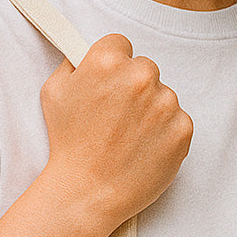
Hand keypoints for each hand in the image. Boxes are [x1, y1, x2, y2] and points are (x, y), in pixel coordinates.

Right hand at [40, 34, 193, 228]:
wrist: (87, 192)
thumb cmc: (68, 145)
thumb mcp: (54, 92)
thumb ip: (73, 64)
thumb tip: (85, 54)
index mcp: (107, 61)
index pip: (121, 44)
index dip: (112, 65)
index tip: (108, 83)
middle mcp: (140, 77)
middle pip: (144, 68)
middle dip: (133, 86)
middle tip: (116, 115)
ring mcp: (165, 103)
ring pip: (162, 95)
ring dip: (150, 110)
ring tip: (127, 136)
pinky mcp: (182, 128)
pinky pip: (177, 120)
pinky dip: (164, 132)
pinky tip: (143, 147)